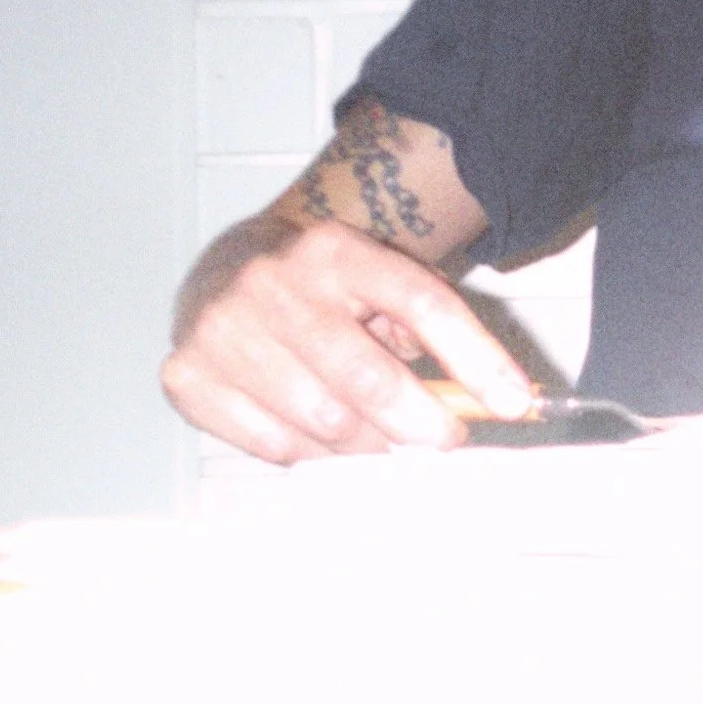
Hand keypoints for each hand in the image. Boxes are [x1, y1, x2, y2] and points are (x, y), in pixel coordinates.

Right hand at [162, 217, 534, 463]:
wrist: (230, 270)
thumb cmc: (325, 293)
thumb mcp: (379, 286)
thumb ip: (433, 336)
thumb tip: (502, 405)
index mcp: (334, 249)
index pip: (422, 303)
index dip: (475, 358)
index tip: (515, 405)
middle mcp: (272, 282)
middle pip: (368, 379)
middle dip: (421, 425)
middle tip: (443, 441)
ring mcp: (222, 329)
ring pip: (326, 424)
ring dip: (366, 445)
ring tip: (375, 436)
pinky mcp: (187, 375)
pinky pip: (276, 446)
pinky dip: (311, 453)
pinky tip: (317, 433)